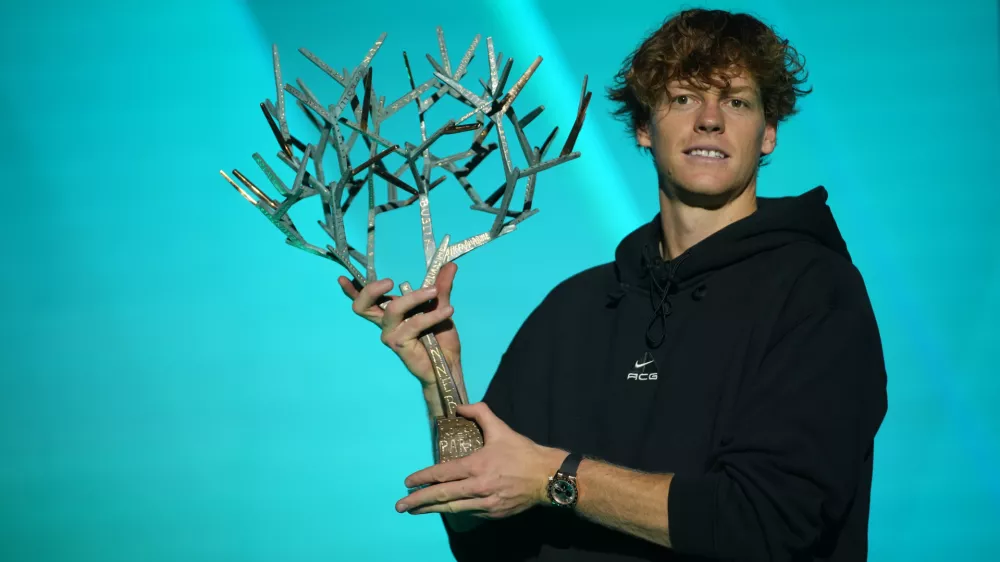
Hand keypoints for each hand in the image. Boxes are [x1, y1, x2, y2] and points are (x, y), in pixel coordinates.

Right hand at [337, 263, 461, 387]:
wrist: (449, 363)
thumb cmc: (440, 336)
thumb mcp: (441, 306)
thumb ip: (442, 286)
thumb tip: (450, 265)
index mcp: (391, 312)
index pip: (365, 300)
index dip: (351, 290)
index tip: (342, 278)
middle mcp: (386, 322)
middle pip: (362, 306)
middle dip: (371, 290)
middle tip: (390, 281)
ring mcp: (390, 333)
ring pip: (393, 309)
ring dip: (415, 297)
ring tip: (434, 291)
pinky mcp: (399, 343)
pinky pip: (414, 323)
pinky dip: (432, 315)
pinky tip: (447, 311)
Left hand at [396, 402, 566, 518]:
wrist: (548, 477)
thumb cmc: (522, 452)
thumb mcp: (501, 428)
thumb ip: (479, 413)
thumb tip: (459, 407)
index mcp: (477, 466)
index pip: (442, 474)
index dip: (422, 478)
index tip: (408, 482)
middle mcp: (478, 487)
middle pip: (441, 496)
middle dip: (418, 501)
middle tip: (400, 505)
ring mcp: (485, 503)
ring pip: (452, 509)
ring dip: (431, 510)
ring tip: (415, 511)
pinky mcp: (493, 513)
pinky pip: (469, 512)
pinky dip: (455, 510)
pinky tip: (446, 508)